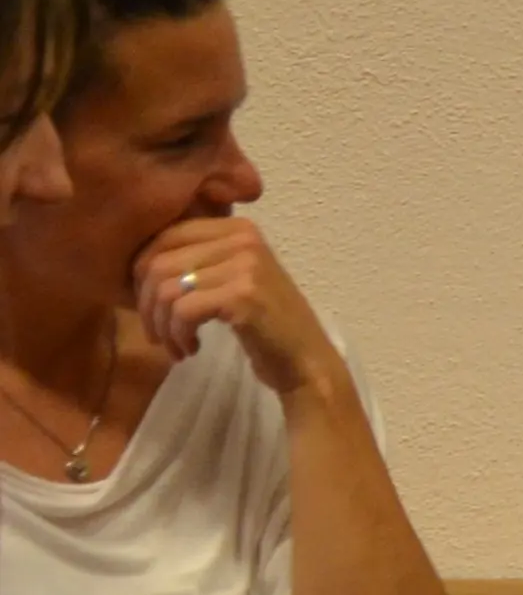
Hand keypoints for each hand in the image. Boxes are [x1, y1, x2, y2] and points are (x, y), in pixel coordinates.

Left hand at [129, 217, 343, 397]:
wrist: (309, 366)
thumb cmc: (270, 331)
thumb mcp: (235, 282)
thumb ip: (201, 260)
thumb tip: (140, 263)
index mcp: (237, 228)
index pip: (166, 235)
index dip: (143, 274)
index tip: (153, 309)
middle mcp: (242, 238)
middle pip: (159, 260)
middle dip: (147, 303)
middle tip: (156, 335)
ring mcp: (245, 265)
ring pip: (167, 287)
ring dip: (161, 324)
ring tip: (174, 347)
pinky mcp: (243, 296)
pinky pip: (184, 310)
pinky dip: (178, 335)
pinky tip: (190, 350)